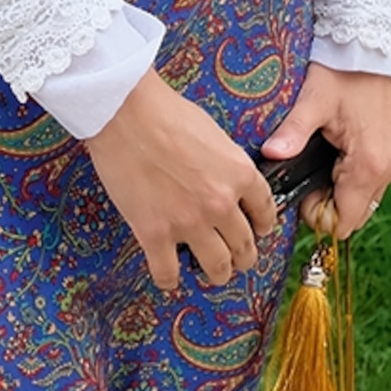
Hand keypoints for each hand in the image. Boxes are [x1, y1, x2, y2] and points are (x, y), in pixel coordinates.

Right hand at [84, 68, 278, 292]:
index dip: (262, 225)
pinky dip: (170, 280)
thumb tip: (224, 179)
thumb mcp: (212, 131)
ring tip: (211, 271)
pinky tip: (169, 276)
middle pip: (244, 247)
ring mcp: (188, 222)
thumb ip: (225, 163)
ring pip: (217, 268)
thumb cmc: (164, 110)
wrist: (125, 111)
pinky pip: (168, 274)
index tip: (257, 230)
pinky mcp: (155, 234)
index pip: (265, 212)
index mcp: (239, 174)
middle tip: (236, 257)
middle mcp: (220, 204)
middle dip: (242, 256)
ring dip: (217, 273)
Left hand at [262, 66, 390, 242]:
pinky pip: (364, 186)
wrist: (367, 47)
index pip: (342, 221)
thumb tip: (270, 155)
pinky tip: (327, 156)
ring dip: (334, 193)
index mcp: (369, 165)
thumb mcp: (313, 101)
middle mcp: (385, 172)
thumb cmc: (341, 72)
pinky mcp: (385, 157)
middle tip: (303, 172)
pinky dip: (344, 181)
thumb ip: (293, 132)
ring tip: (313, 160)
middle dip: (324, 205)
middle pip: (351, 217)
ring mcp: (388, 165)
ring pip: (358, 203)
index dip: (315, 214)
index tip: (298, 187)